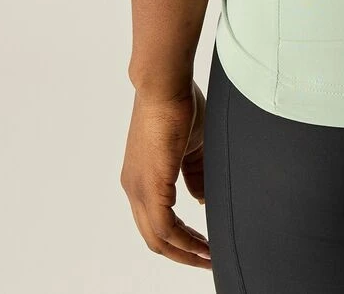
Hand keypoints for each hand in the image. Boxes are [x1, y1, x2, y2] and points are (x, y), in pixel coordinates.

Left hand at [120, 79, 210, 268]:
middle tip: (207, 260)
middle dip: (183, 254)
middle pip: (154, 238)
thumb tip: (201, 201)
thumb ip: (195, 175)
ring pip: (158, 238)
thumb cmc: (180, 104)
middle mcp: (134, 188)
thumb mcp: (191, 147)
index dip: (180, 238)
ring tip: (210, 257)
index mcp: (141, 178)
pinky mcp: (150, 185)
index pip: (156, 221)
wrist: (166, 83)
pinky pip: (165, 227)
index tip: (203, 246)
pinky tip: (204, 244)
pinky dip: (185, 241)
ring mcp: (138, 188)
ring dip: (186, 252)